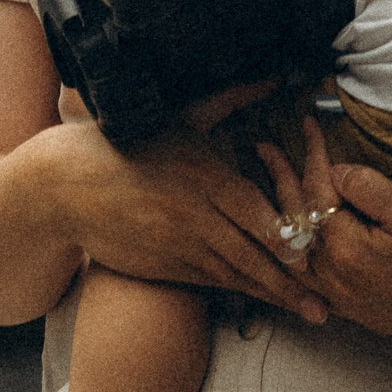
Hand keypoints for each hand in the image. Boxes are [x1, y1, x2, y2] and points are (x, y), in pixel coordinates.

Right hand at [41, 112, 327, 322]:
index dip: (283, 235)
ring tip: (310, 313)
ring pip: (235, 275)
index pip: (253, 211)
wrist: (66, 187)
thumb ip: (230, 101)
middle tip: (325, 302)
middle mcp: (193, 215)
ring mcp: (178, 245)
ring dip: (274, 295)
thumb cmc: (127, 147)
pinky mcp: (164, 267)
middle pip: (251, 253)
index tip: (309, 253)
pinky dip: (241, 293)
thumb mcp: (179, 119)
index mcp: (202, 175)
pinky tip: (266, 301)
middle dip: (290, 281)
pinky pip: (211, 282)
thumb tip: (272, 79)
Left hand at [256, 124, 391, 350]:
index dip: (313, 153)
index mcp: (343, 248)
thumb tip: (334, 171)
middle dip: (280, 178)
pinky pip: (305, 278)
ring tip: (268, 189)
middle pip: (294, 219)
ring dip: (280, 215)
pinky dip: (292, 253)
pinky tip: (288, 242)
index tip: (308, 124)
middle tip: (265, 148)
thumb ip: (368, 188)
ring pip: (293, 250)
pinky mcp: (349, 308)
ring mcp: (337, 295)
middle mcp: (330, 275)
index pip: (317, 190)